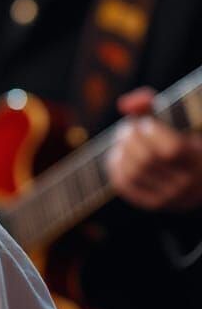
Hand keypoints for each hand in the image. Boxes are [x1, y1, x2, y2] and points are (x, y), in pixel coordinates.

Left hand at [106, 87, 201, 210]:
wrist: (195, 180)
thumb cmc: (181, 141)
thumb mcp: (175, 121)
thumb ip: (150, 106)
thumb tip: (124, 105)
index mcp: (198, 160)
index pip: (171, 150)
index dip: (152, 131)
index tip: (148, 123)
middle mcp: (187, 183)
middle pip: (146, 160)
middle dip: (130, 137)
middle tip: (128, 129)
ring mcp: (170, 197)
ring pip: (132, 173)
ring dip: (120, 151)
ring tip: (123, 141)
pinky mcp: (153, 203)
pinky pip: (124, 185)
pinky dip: (115, 166)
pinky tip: (119, 155)